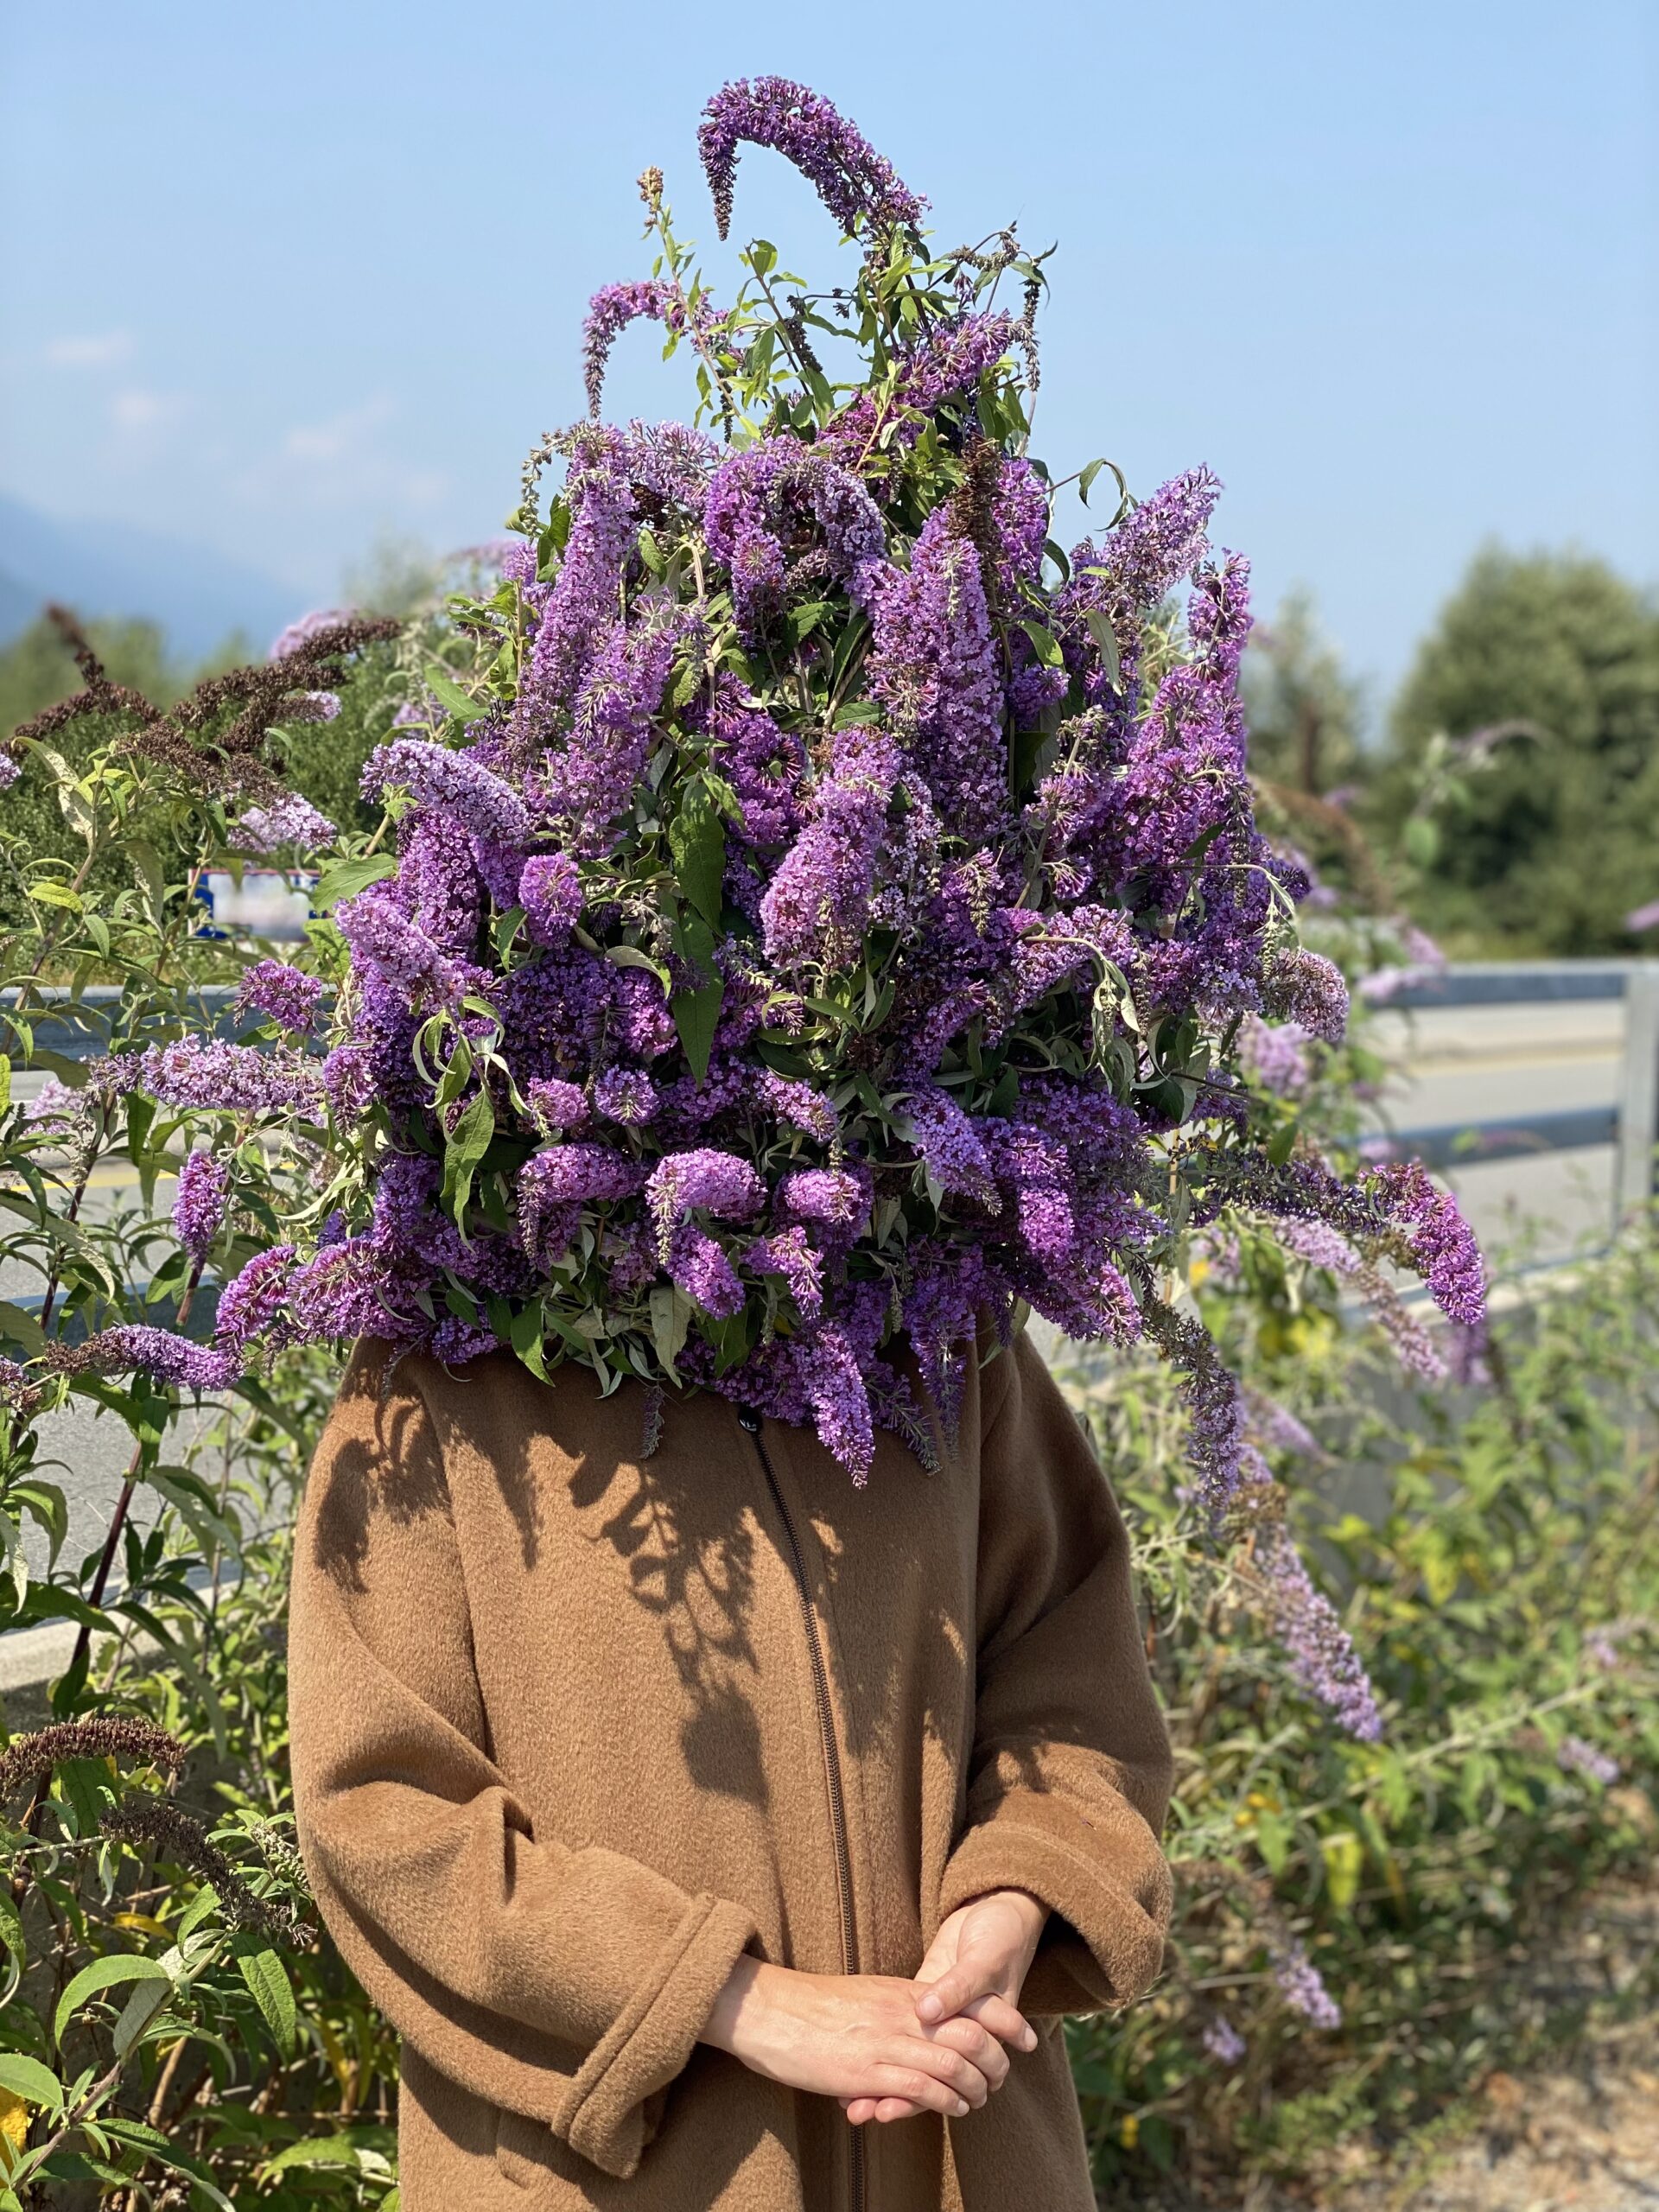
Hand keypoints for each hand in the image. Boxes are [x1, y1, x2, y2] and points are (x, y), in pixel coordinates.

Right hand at [701, 1956, 1010, 2121]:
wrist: (769, 2009)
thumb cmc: (812, 2008)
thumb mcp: (866, 1998)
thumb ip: (895, 2012)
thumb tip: (918, 2028)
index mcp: (903, 1993)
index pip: (970, 2001)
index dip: (1004, 2021)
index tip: (1021, 2039)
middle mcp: (902, 2013)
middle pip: (972, 2033)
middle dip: (995, 2062)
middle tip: (1000, 2080)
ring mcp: (886, 2041)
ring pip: (953, 2063)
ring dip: (974, 2088)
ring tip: (978, 2100)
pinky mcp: (866, 2070)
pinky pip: (921, 2088)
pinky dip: (945, 2102)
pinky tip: (953, 2108)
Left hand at [845, 1889, 1046, 2126]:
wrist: (997, 1907)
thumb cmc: (1001, 1936)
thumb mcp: (983, 1960)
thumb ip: (957, 1987)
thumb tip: (926, 2013)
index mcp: (982, 2035)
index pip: (948, 2079)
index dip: (918, 2097)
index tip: (886, 2111)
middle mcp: (958, 2036)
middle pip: (926, 2079)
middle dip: (895, 2098)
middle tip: (861, 2112)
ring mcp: (937, 2019)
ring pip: (911, 2062)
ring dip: (884, 2084)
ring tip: (851, 2104)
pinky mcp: (920, 2000)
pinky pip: (901, 2033)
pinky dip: (881, 2051)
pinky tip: (852, 2064)